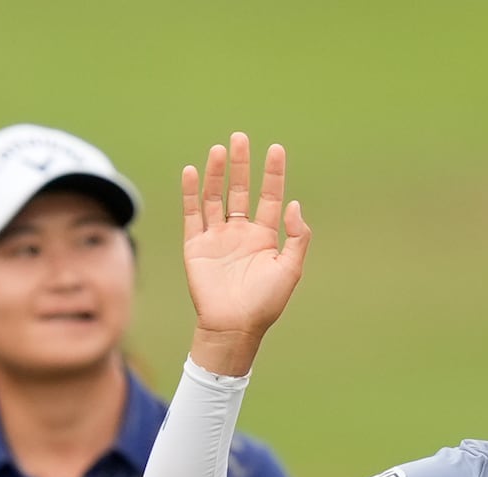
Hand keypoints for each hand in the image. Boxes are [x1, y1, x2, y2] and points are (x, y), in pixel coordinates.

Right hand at [183, 134, 309, 376]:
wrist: (233, 327)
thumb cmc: (264, 303)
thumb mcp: (289, 271)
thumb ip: (297, 238)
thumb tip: (295, 204)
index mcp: (264, 238)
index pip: (270, 198)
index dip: (273, 174)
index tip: (276, 149)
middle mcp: (240, 233)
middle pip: (240, 190)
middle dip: (242, 165)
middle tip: (242, 137)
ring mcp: (217, 237)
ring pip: (215, 196)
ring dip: (217, 173)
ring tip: (221, 149)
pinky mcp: (196, 245)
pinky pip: (192, 213)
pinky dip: (191, 192)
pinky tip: (191, 170)